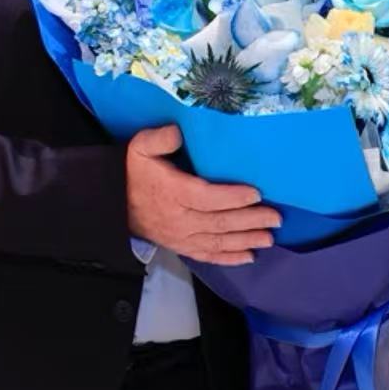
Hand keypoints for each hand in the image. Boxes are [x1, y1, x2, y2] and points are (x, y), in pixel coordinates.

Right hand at [124, 125, 279, 265]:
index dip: (233, 197)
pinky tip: (249, 257)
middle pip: (219, 222)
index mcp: (173, 193)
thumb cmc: (135, 172)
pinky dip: (228, 258)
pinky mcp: (180, 246)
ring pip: (217, 241)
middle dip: (250, 221)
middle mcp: (179, 218)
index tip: (256, 194)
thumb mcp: (140, 148)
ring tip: (269, 238)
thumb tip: (177, 131)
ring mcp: (180, 236)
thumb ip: (159, 139)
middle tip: (276, 218)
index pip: (207, 197)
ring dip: (246, 241)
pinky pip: (206, 255)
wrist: (112, 201)